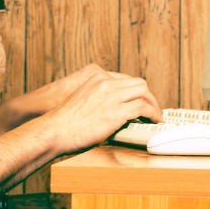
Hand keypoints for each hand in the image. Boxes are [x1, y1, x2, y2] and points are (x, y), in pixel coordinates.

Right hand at [0, 63, 144, 136]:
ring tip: (156, 115)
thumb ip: (96, 100)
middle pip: (138, 83)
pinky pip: (142, 108)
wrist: (53, 131)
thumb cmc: (61, 122)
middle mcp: (105, 82)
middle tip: (152, 108)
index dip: (135, 91)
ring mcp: (111, 95)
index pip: (124, 79)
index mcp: (95, 77)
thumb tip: (109, 112)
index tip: (140, 99)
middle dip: (148, 96)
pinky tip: (153, 121)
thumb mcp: (79, 101)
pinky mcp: (116, 111)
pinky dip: (152, 114)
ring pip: (143, 92)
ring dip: (153, 104)